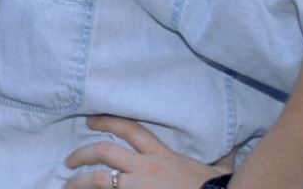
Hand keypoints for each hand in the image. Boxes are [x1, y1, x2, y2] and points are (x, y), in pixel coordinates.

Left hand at [63, 115, 234, 188]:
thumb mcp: (220, 170)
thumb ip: (222, 158)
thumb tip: (236, 146)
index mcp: (163, 155)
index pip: (130, 130)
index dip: (107, 121)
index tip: (89, 121)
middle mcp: (146, 168)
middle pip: (105, 151)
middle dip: (82, 154)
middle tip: (67, 162)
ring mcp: (139, 186)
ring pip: (99, 178)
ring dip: (78, 182)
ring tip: (66, 186)